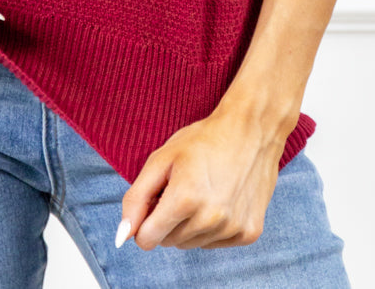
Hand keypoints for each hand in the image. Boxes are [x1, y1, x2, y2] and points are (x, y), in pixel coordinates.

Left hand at [115, 107, 290, 250]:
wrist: (251, 130)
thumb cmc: (204, 140)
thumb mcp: (161, 158)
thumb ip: (136, 198)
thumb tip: (123, 236)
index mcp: (185, 199)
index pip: (146, 240)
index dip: (145, 219)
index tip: (157, 198)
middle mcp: (211, 219)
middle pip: (168, 242)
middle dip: (168, 219)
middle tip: (182, 186)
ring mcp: (232, 228)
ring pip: (191, 244)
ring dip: (190, 223)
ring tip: (203, 190)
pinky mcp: (249, 233)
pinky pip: (214, 243)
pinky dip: (212, 227)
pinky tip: (221, 198)